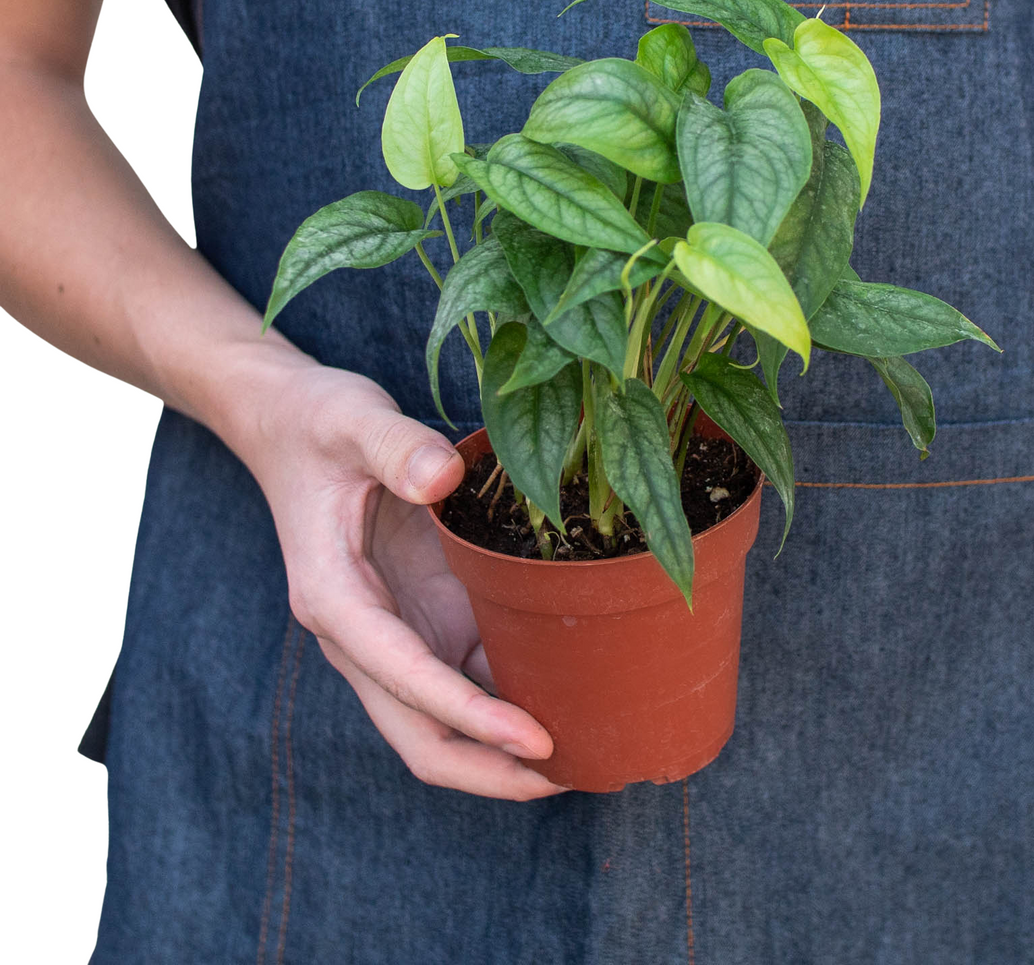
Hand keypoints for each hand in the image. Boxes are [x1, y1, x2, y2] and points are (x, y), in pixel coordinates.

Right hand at [245, 360, 564, 800]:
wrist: (288, 423)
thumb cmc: (316, 422)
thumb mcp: (353, 420)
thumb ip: (397, 446)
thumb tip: (444, 478)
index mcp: (335, 598)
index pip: (405, 678)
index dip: (472, 716)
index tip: (538, 742)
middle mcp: (359, 633)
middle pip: (419, 732)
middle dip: (490, 768)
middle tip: (575, 772)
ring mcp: (390, 630)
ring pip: (443, 718)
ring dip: (502, 747)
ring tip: (587, 748)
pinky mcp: (414, 614)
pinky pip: (462, 674)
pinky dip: (507, 696)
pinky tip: (565, 692)